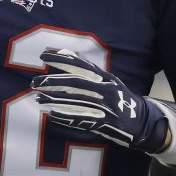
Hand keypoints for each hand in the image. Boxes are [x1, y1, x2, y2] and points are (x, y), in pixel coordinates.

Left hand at [31, 49, 169, 152]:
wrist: (140, 121)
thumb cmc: (119, 97)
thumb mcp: (107, 79)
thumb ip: (86, 67)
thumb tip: (64, 52)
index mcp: (105, 77)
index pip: (81, 65)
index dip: (61, 60)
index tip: (43, 56)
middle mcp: (106, 90)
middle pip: (75, 84)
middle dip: (53, 82)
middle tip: (34, 83)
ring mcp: (106, 107)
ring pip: (76, 102)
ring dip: (55, 101)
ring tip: (38, 99)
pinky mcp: (105, 122)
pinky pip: (83, 119)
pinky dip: (67, 117)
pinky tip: (52, 115)